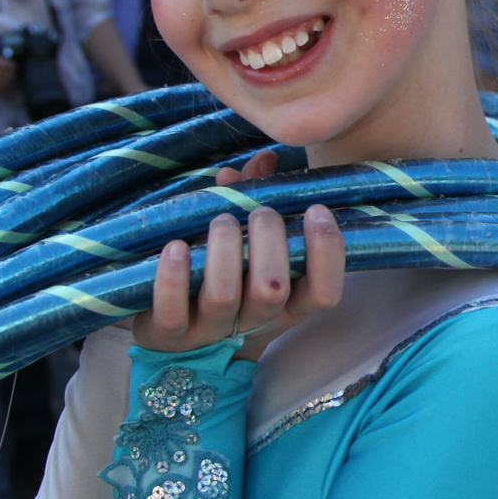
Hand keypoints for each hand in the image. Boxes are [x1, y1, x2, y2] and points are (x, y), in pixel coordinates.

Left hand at [131, 149, 344, 358]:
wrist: (179, 338)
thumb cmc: (226, 279)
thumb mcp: (250, 249)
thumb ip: (258, 200)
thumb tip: (264, 159)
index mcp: (286, 304)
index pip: (324, 294)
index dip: (327, 254)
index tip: (316, 210)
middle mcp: (253, 321)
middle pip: (272, 290)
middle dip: (268, 240)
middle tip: (259, 213)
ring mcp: (211, 331)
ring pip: (224, 296)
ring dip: (224, 249)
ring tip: (220, 221)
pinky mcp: (170, 335)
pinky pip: (173, 312)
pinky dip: (173, 276)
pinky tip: (175, 246)